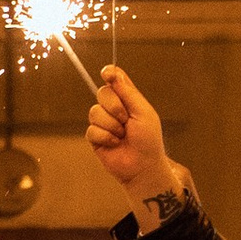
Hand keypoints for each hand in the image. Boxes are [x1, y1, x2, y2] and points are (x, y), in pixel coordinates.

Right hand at [85, 66, 180, 205]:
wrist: (142, 166)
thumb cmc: (148, 140)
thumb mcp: (142, 112)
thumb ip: (128, 92)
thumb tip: (113, 73)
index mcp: (127, 99)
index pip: (114, 79)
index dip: (109, 73)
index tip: (106, 74)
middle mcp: (113, 108)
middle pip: (102, 93)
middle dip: (114, 106)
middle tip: (127, 120)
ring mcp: (103, 122)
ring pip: (95, 112)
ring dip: (111, 125)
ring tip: (122, 136)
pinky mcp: (95, 137)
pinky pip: (92, 130)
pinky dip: (105, 137)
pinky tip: (115, 144)